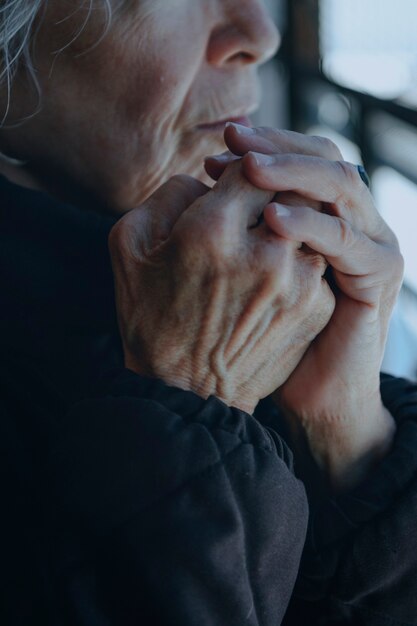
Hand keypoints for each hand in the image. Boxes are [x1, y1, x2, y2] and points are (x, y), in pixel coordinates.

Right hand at [109, 162, 334, 414]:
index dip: (246, 167)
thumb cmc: (152, 320)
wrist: (187, 393)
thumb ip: (167, 195)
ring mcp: (298, 283)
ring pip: (311, 224)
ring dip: (292, 225)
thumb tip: (208, 178)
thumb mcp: (129, 248)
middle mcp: (264, 253)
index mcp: (212, 230)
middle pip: (292, 189)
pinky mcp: (316, 308)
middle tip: (259, 204)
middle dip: (275, 191)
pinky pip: (319, 261)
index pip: (253, 167)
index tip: (237, 178)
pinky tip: (275, 277)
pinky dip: (301, 259)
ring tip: (266, 242)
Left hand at [207, 125, 401, 487]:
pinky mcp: (377, 273)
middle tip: (233, 140)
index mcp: (322, 213)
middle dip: (276, 145)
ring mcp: (369, 242)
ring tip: (248, 169)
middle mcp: (350, 218)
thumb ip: (237, 226)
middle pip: (323, 156)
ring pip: (340, 184)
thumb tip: (203, 183)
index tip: (218, 146)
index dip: (262, 144)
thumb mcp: (247, 269)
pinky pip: (345, 237)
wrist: (311, 390)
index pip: (300, 155)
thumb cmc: (269, 332)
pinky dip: (310, 223)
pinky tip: (270, 218)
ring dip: (293, 171)